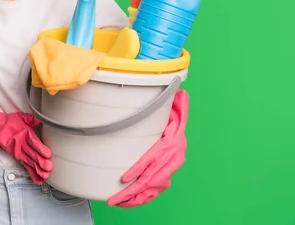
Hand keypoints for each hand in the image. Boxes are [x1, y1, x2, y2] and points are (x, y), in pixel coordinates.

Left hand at [107, 89, 188, 207]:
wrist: (180, 133)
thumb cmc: (172, 120)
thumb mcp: (175, 110)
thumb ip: (176, 104)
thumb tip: (180, 93)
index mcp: (171, 145)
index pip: (152, 160)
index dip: (138, 170)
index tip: (125, 178)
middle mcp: (171, 161)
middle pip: (149, 180)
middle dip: (130, 192)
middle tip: (113, 199)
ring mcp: (168, 172)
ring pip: (150, 190)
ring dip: (133, 199)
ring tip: (116, 203)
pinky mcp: (164, 179)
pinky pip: (152, 193)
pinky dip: (140, 199)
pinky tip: (127, 203)